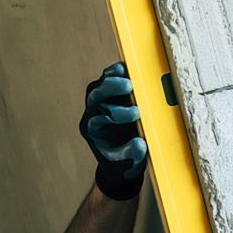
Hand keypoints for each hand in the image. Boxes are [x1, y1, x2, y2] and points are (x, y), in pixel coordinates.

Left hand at [79, 62, 145, 200]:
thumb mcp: (127, 164)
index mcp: (93, 130)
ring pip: (100, 85)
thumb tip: (140, 144)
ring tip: (129, 75)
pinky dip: (116, 72)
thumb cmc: (122, 161)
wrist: (120, 159)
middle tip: (129, 87)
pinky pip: (108, 78)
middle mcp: (93, 113)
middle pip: (94, 97)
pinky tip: (127, 68)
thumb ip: (131, 154)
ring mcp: (100, 101)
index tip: (136, 114)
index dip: (117, 114)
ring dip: (113, 78)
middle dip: (111, 90)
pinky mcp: (110, 92)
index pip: (99, 118)